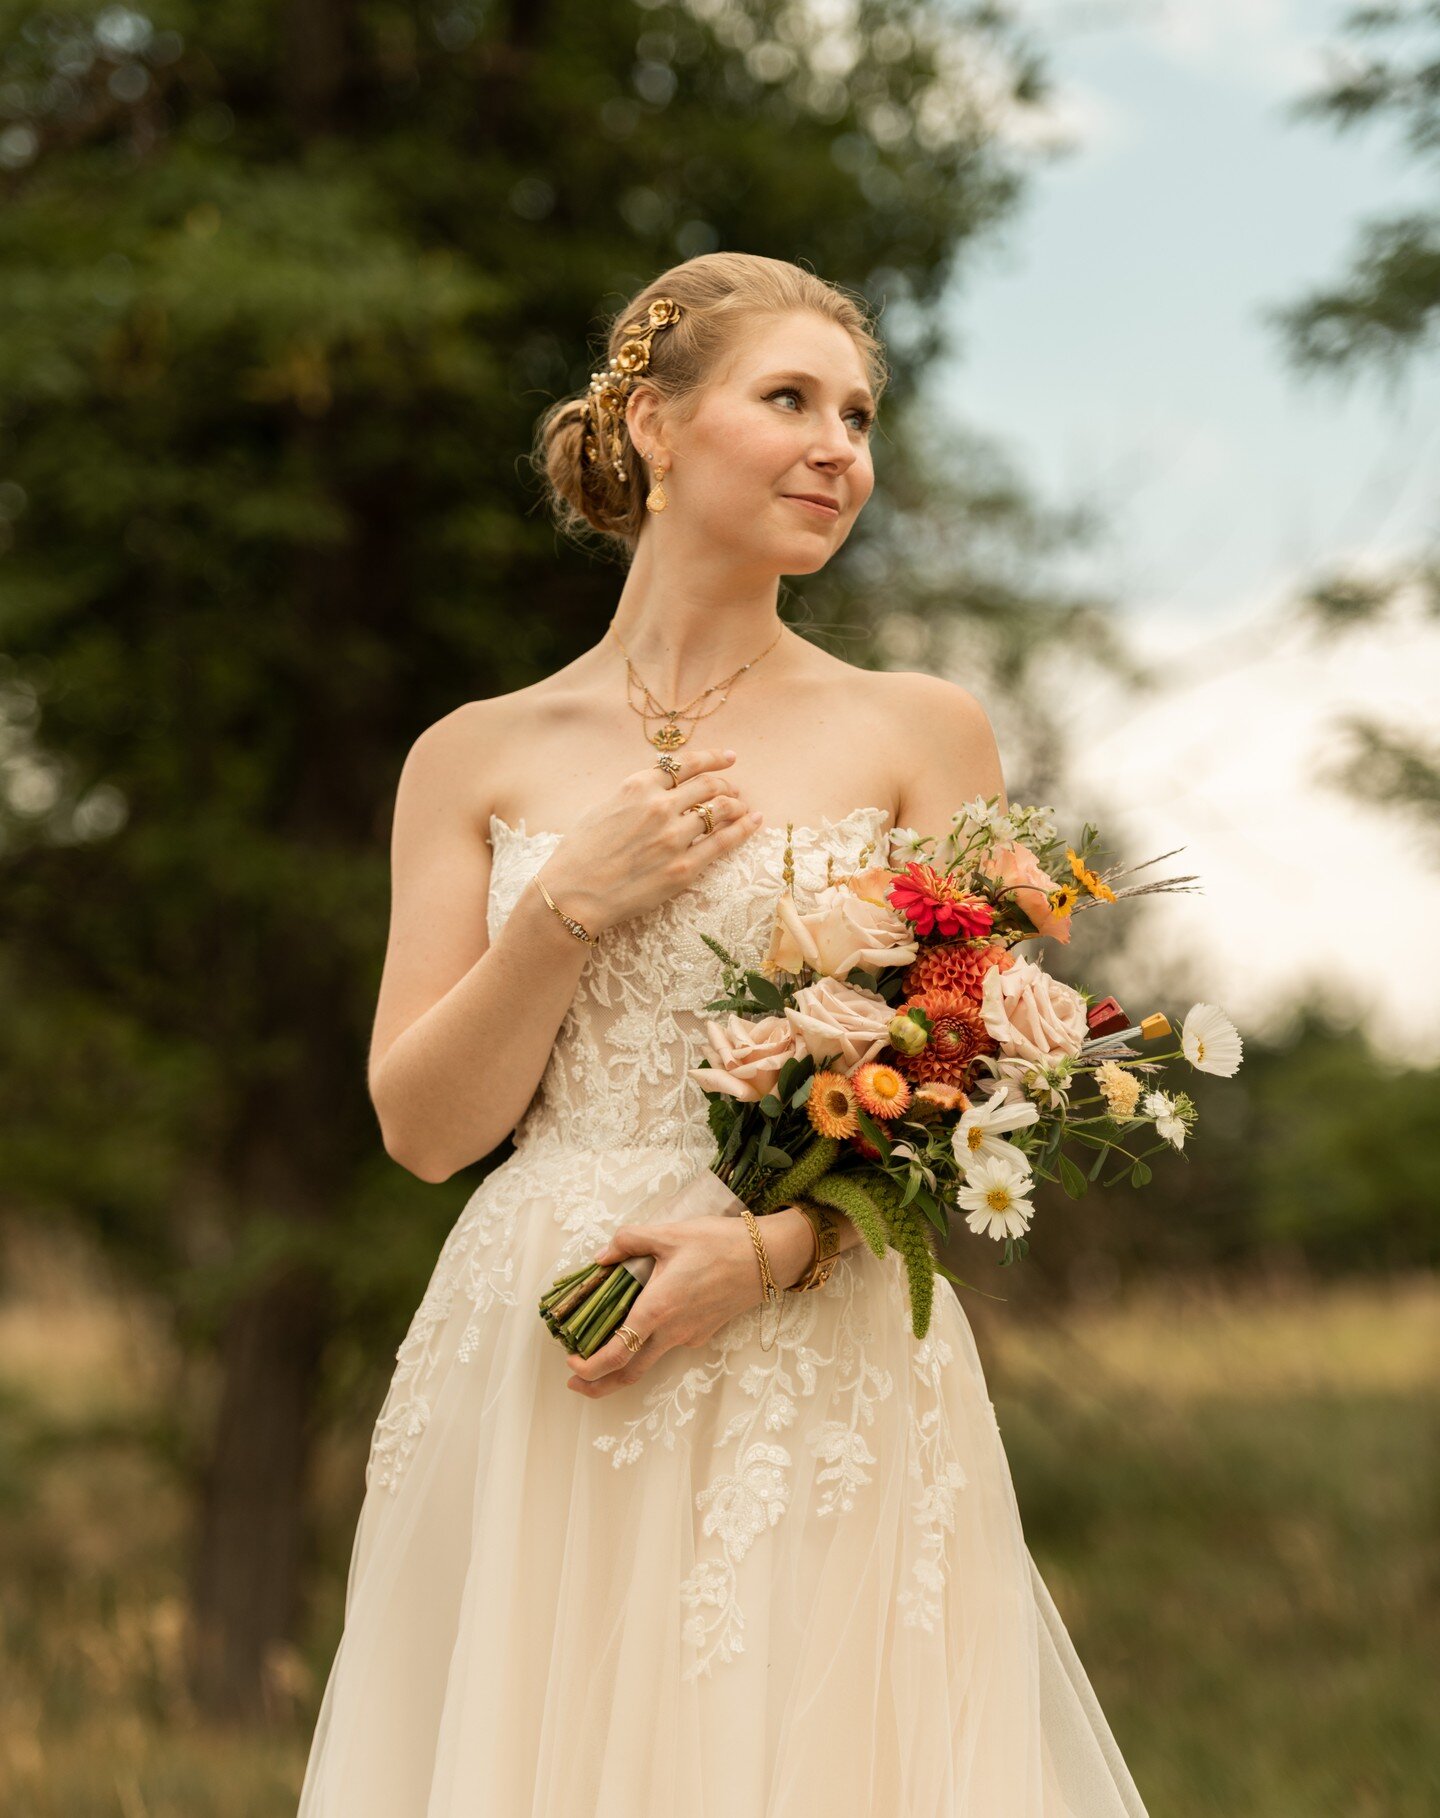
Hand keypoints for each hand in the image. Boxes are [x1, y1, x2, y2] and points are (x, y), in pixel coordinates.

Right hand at [535, 747, 762, 935]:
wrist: (573, 896)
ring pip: (721, 809)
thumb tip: (658, 787)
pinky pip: (724, 842)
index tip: (728, 758)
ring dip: (737, 805)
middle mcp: (659, 807)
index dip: (713, 758)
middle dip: (726, 783)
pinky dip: (744, 828)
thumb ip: (633, 795)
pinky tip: (754, 821)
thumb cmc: (580, 854)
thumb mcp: (602, 808)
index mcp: (637, 787)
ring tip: (743, 808)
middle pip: (709, 785)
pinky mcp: (684, 868)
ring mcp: (674, 838)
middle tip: (734, 788)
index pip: (685, 764)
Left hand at [562, 1211, 808, 1398]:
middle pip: (630, 1373)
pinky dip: (649, 1341)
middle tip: (576, 1383)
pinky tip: (645, 1319)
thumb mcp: (669, 1233)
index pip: (616, 1355)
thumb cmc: (718, 1243)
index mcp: (656, 1311)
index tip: (572, 1363)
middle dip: (599, 1385)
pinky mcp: (703, 1332)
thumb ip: (629, 1241)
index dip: (590, 1368)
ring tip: (603, 1351)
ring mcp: (690, 1336)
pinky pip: (670, 1342)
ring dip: (623, 1364)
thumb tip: (601, 1256)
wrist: (767, 1258)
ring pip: (650, 1360)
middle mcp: (672, 1332)